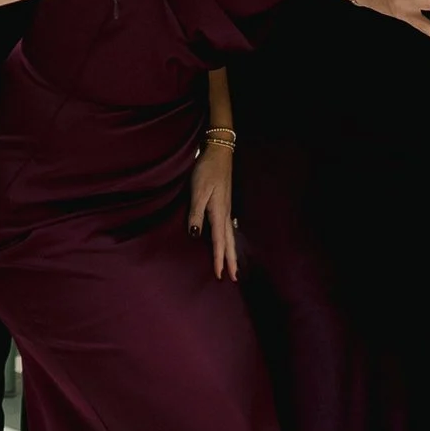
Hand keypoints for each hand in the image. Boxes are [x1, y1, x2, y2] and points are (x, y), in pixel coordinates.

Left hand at [189, 143, 238, 280]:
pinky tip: (228, 241)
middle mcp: (225, 213)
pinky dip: (229, 240)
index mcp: (219, 212)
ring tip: (233, 265)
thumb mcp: (198, 191)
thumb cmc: (207, 170)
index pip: (219, 241)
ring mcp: (226, 208)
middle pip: (230, 242)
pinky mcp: (224, 204)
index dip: (219, 259)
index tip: (220, 275)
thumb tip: (196, 235)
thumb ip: (196, 213)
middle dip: (231, 260)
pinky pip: (228, 228)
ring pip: (230, 235)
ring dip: (231, 252)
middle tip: (233, 277)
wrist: (219, 153)